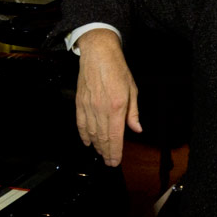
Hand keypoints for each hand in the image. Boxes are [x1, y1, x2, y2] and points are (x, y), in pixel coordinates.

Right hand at [73, 29, 139, 167]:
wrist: (98, 54)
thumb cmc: (118, 70)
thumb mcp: (132, 90)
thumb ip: (133, 112)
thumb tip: (136, 129)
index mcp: (117, 107)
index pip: (115, 137)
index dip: (115, 152)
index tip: (115, 161)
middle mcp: (101, 109)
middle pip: (103, 138)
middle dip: (106, 153)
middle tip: (109, 162)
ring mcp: (88, 107)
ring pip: (92, 133)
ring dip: (96, 146)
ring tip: (101, 154)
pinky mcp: (80, 103)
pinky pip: (81, 123)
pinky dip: (84, 135)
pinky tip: (87, 142)